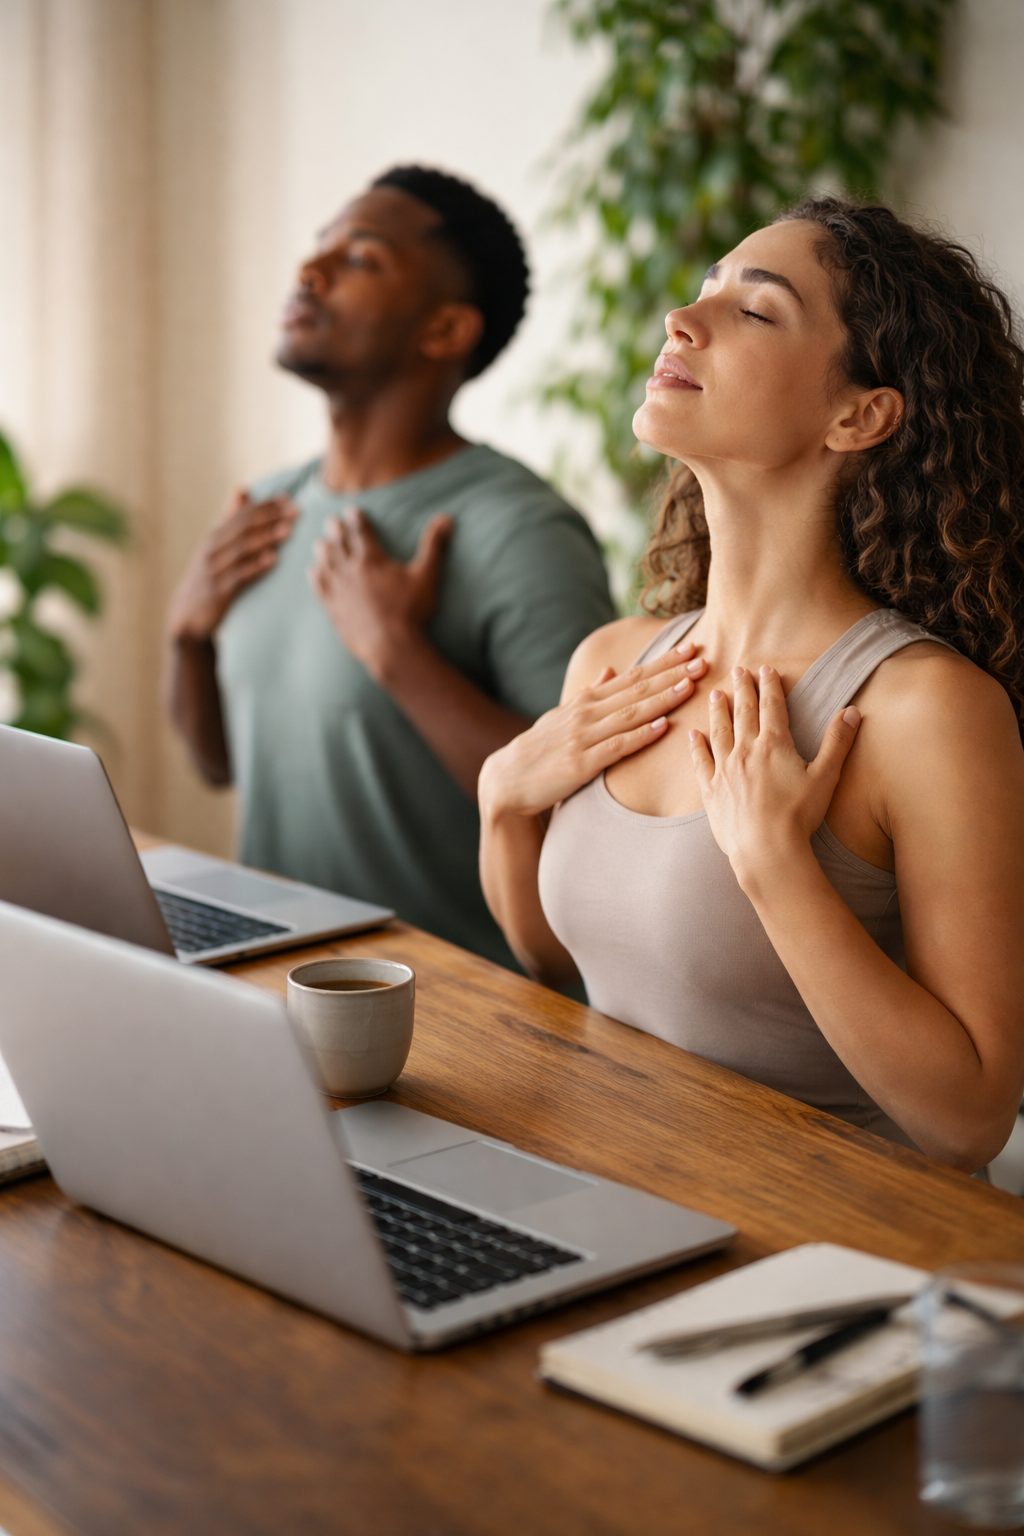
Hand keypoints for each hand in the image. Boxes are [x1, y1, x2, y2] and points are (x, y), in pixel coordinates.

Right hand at [168, 490, 297, 642]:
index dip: (266, 505)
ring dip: (266, 538)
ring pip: (242, 548)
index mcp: (215, 536)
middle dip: (271, 517)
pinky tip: (273, 560)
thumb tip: (243, 489)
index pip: (243, 514)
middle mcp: (212, 549)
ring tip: (288, 530)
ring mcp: (214, 570)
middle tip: (296, 511)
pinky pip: (239, 576)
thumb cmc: (209, 579)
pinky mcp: (218, 592)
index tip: (289, 499)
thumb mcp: (216, 547)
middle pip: (244, 527)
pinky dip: (256, 567)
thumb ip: (230, 520)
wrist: (187, 618)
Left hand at [309, 509, 452, 682]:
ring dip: (323, 552)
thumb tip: (447, 518)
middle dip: (336, 531)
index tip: (351, 510)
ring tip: (319, 543)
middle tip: (331, 521)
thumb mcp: (427, 576)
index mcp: (372, 561)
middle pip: (340, 545)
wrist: (391, 647)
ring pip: (327, 565)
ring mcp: (340, 592)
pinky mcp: (335, 610)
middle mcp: (351, 572)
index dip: (356, 520)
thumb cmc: (411, 611)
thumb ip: (435, 546)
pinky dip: (316, 578)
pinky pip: (320, 589)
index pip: (361, 533)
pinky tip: (313, 572)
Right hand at [479, 642, 707, 820]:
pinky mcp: (580, 763)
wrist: (506, 781)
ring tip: (689, 685)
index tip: (690, 647)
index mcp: (587, 701)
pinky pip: (616, 747)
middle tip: (703, 659)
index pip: (632, 676)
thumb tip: (611, 670)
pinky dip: (640, 735)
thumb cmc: (540, 749)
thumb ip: (590, 694)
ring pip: (630, 713)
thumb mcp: (562, 716)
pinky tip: (661, 726)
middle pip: (636, 689)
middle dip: (671, 673)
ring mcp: (584, 737)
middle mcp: (587, 713)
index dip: (663, 662)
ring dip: (662, 698)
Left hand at [689, 665, 860, 887]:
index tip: (766, 669)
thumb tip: (851, 711)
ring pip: (719, 731)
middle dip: (742, 689)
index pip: (771, 706)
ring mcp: (725, 769)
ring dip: (717, 711)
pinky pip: (701, 762)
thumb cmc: (799, 815)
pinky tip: (692, 735)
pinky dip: (696, 746)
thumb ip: (837, 741)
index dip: (769, 686)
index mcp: (774, 744)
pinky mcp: (711, 790)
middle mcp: (745, 750)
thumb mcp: (825, 776)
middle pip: (743, 712)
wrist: (766, 848)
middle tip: (737, 670)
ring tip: (715, 695)